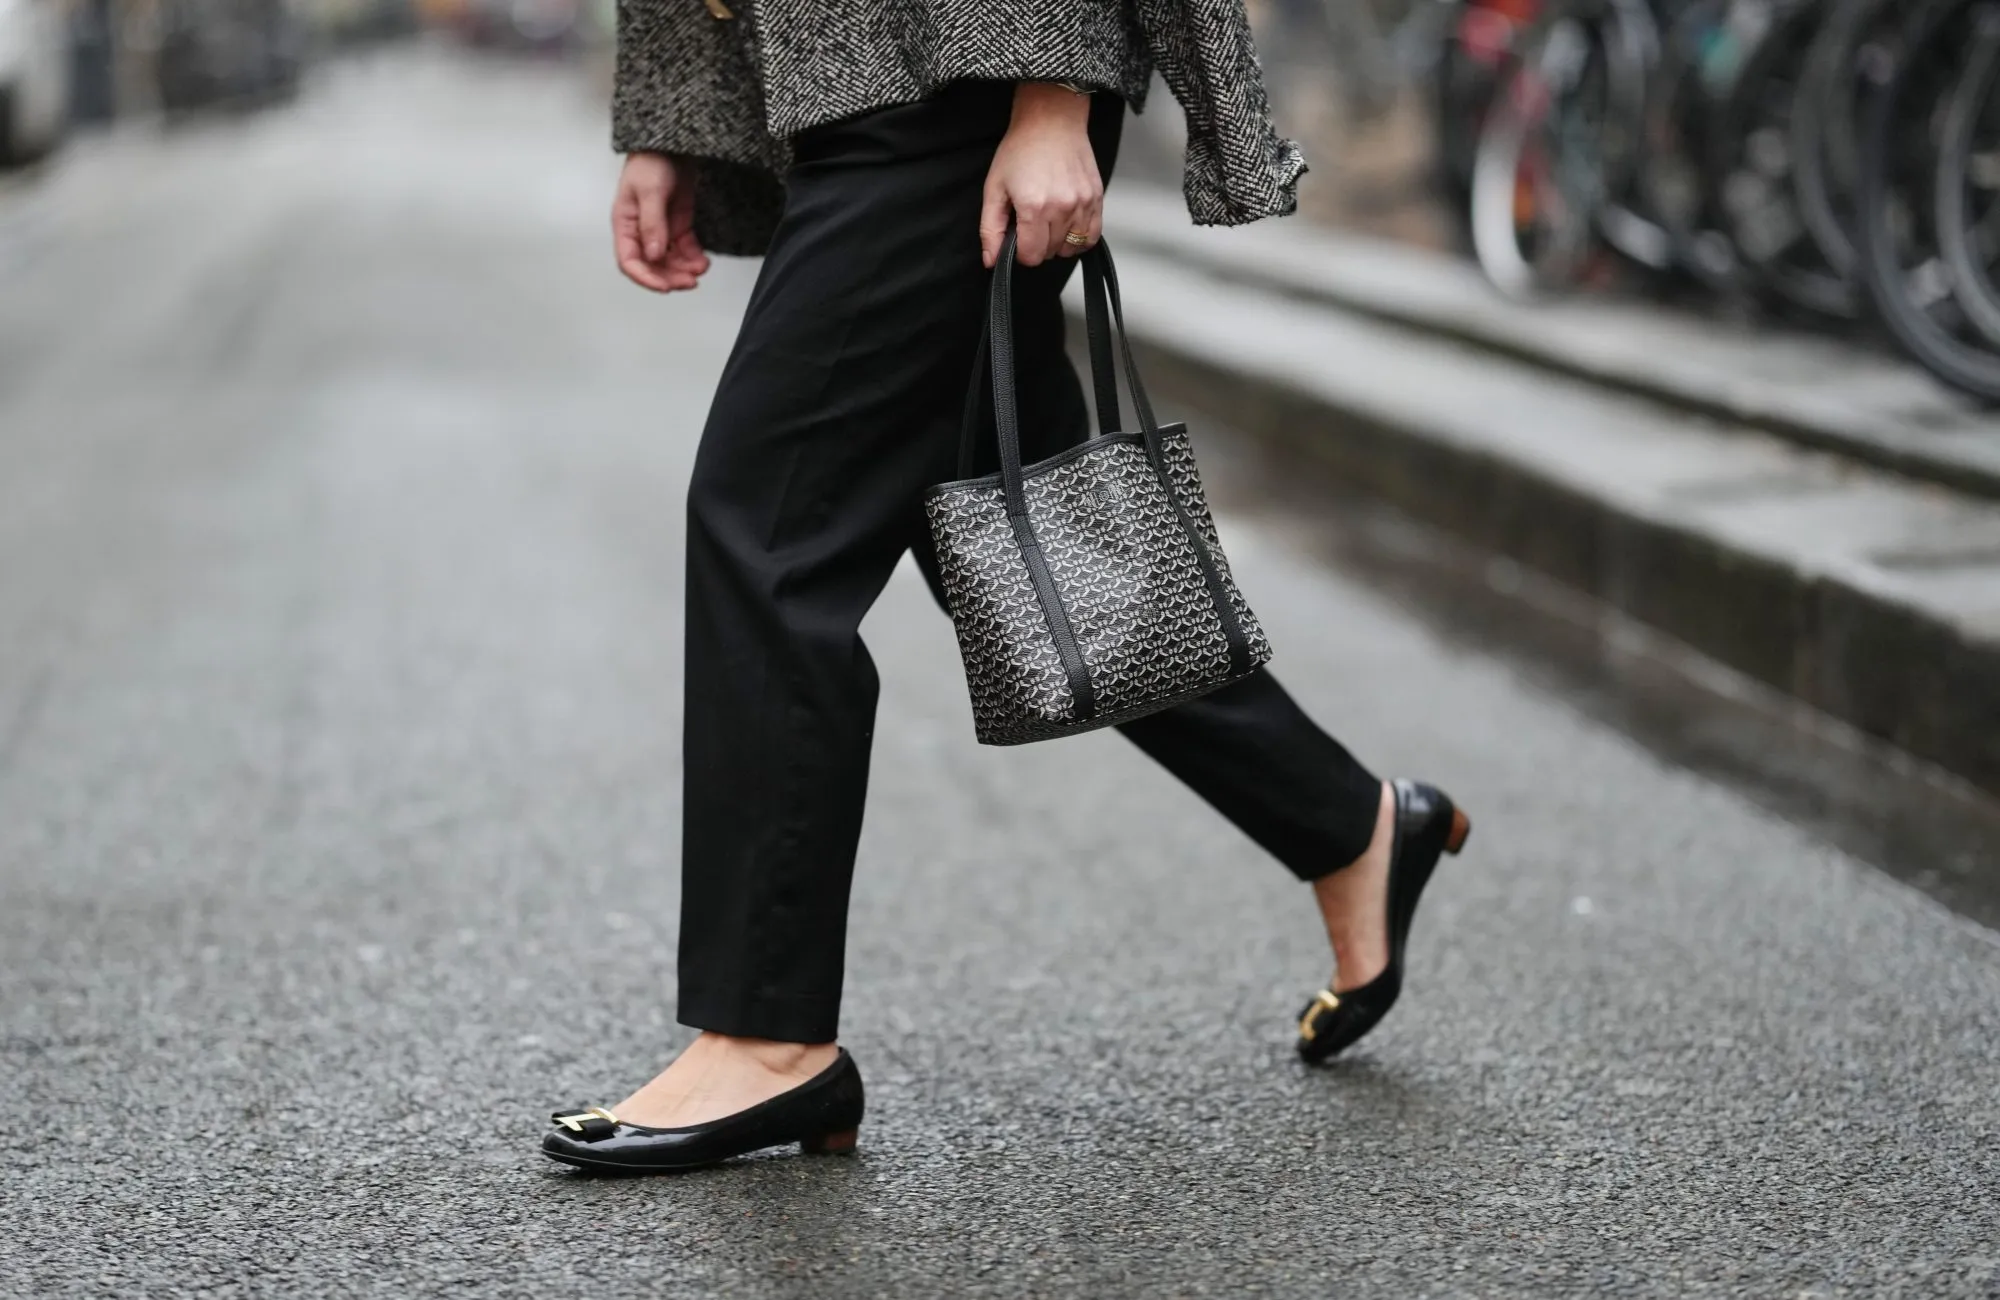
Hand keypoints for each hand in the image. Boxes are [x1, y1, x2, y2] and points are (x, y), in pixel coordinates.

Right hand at [613, 151, 710, 292]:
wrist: (672, 143)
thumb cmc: (652, 160)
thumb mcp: (650, 191)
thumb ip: (652, 224)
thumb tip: (654, 254)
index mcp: (625, 224)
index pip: (629, 261)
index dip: (645, 278)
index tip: (665, 287)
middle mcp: (641, 231)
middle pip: (652, 266)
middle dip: (670, 277)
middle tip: (689, 282)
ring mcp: (661, 229)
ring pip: (670, 262)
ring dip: (684, 270)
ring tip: (700, 270)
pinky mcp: (678, 225)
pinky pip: (684, 250)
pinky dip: (693, 258)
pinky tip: (703, 262)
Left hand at [980, 84, 1102, 267]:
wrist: (1051, 119)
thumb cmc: (1021, 149)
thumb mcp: (994, 188)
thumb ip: (991, 228)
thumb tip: (991, 260)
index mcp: (1034, 207)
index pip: (1031, 256)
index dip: (1020, 252)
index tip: (1017, 237)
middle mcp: (1062, 208)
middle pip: (1050, 252)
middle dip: (1038, 244)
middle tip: (1031, 221)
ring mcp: (1083, 204)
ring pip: (1072, 247)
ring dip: (1058, 242)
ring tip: (1049, 221)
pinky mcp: (1097, 198)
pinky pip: (1092, 236)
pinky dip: (1080, 238)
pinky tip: (1068, 225)